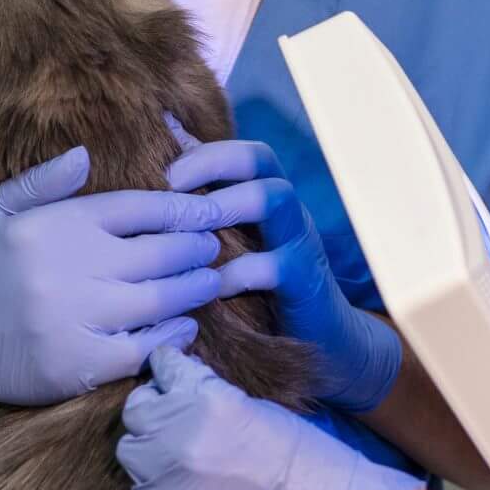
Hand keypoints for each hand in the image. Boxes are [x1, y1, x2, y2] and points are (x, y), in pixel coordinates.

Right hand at [0, 147, 245, 424]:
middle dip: (196, 247)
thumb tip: (85, 155)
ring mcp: (78, 317)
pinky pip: (144, 346)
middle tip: (213, 246)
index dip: (181, 209)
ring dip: (194, 288)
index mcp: (58, 226)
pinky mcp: (82, 362)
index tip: (207, 212)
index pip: (137, 209)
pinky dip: (171, 334)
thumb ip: (43, 181)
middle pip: (159, 252)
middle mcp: (72, 268)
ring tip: (211, 281)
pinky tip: (185, 324)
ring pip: (160, 298)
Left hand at [117, 348, 420, 489]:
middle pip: (137, 410)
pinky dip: (155, 485)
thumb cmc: (299, 450)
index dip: (170, 367)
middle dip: (154, 406)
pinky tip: (180, 483)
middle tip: (172, 413)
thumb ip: (206, 394)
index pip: (164, 367)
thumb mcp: (252, 405)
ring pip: (131, 452)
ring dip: (149, 446)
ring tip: (174, 451)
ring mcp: (169, 481)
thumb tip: (175, 385)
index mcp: (204, 399)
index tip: (172, 371)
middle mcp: (177, 437)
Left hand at [165, 128, 402, 413]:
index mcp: (269, 196)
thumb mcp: (235, 241)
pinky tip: (207, 287)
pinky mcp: (305, 281)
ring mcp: (299, 241)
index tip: (168, 174)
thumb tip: (170, 151)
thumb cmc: (264, 285)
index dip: (207, 154)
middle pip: (260, 163)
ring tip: (189, 230)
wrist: (322, 337)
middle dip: (213, 167)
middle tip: (171, 187)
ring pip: (272, 199)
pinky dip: (235, 273)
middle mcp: (287, 210)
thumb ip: (208, 202)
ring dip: (226, 207)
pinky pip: (274, 265)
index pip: (245, 153)